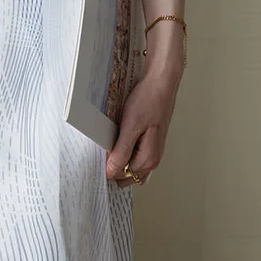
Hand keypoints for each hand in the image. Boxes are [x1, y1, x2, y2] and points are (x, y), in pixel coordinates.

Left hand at [105, 29, 183, 188]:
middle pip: (126, 175)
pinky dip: (125, 152)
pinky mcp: (150, 143)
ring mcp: (153, 152)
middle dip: (114, 166)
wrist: (161, 84)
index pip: (121, 176)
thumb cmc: (148, 101)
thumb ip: (121, 152)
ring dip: (119, 159)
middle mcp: (153, 159)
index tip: (99, 154)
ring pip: (130, 167)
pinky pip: (134, 157)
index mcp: (148, 159)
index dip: (108, 167)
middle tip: (103, 149)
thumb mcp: (130, 127)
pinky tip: (119, 140)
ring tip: (111, 143)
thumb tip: (111, 172)